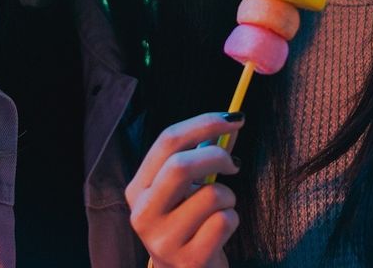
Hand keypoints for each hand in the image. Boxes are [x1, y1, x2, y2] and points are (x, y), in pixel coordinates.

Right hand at [126, 112, 243, 267]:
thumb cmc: (187, 223)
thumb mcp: (184, 189)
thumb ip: (199, 156)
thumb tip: (228, 124)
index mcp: (138, 188)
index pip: (167, 141)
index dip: (204, 123)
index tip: (234, 119)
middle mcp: (142, 213)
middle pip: (181, 165)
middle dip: (217, 156)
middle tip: (234, 164)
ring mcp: (163, 240)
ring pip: (211, 195)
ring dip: (228, 196)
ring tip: (221, 208)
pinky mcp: (188, 260)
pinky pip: (224, 222)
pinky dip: (233, 219)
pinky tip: (221, 230)